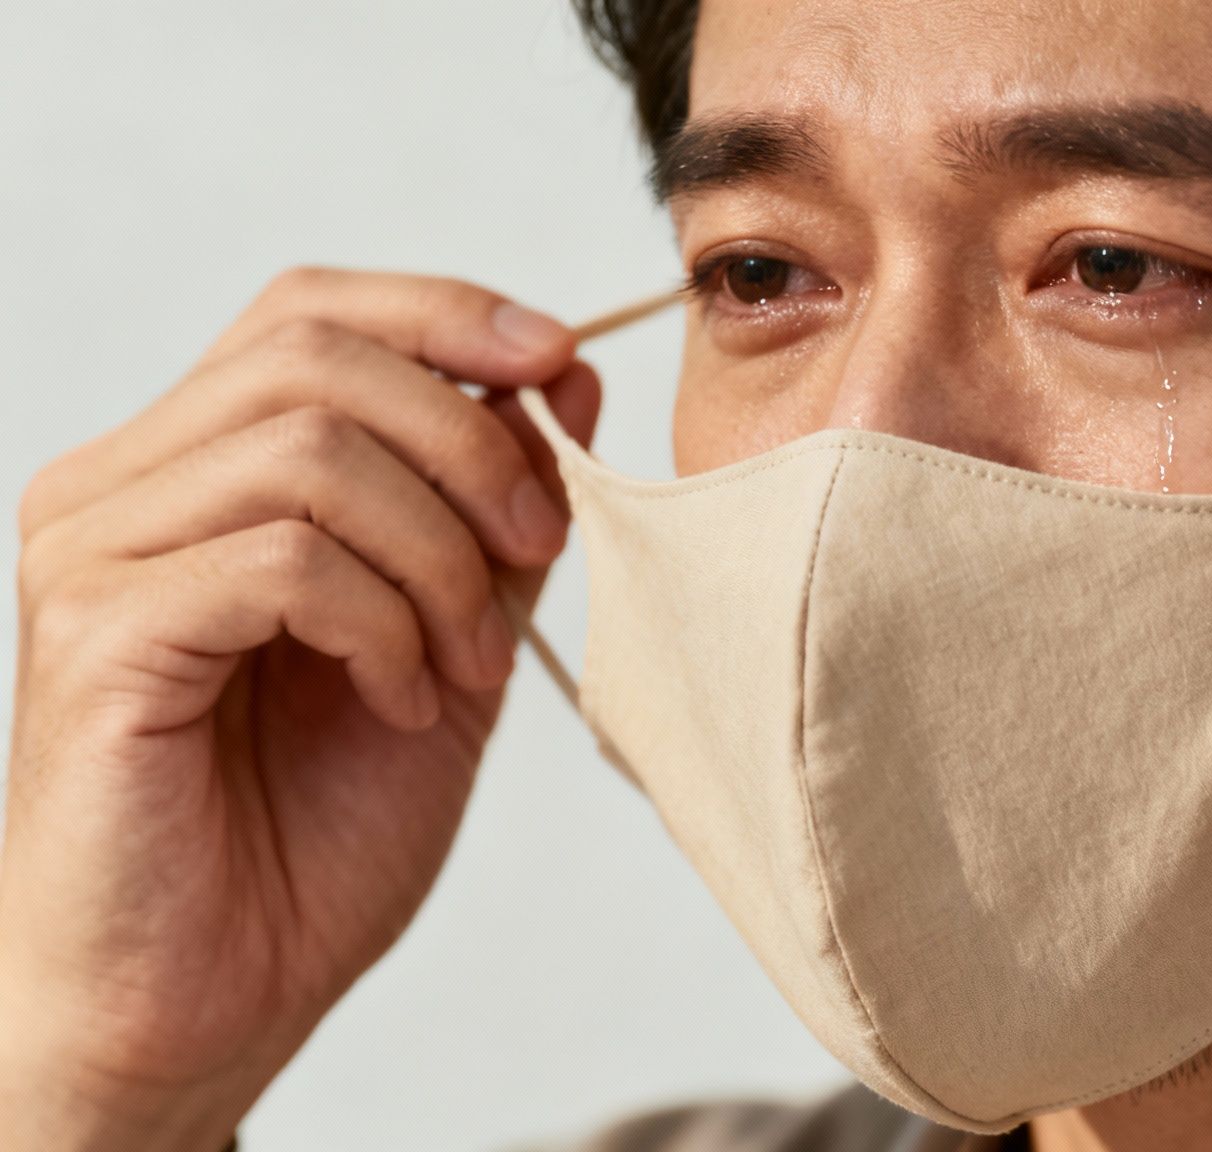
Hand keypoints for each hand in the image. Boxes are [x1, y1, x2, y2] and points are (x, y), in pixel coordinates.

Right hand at [0, 268, 600, 1150]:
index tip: (558, 363)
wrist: (209, 996)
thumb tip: (563, 370)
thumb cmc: (311, 827)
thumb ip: (492, 511)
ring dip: (439, 558)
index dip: (446, 313)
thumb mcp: (447, 636)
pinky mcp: (99, 634)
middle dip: (472, 444)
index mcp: (191, 469)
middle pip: (316, 355)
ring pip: (312, 450)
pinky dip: (384, 625)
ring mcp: (93, 554)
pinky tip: (401, 703)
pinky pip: (285, 559)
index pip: (309, 312)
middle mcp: (119, 487)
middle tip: (538, 554)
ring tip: (464, 668)